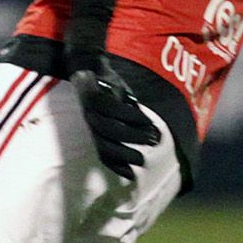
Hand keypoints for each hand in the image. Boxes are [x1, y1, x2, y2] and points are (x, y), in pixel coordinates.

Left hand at [71, 63, 160, 180]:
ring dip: (134, 136)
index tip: (132, 175)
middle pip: (105, 144)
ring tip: (153, 138)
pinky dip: (133, 117)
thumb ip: (125, 128)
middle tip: (145, 159)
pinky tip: (147, 119)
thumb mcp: (114, 113)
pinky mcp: (97, 95)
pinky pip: (115, 110)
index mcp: (94, 130)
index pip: (103, 153)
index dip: (116, 166)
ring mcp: (91, 109)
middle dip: (127, 154)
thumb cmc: (107, 94)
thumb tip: (148, 144)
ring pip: (111, 128)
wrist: (89, 67)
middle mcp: (90, 122)